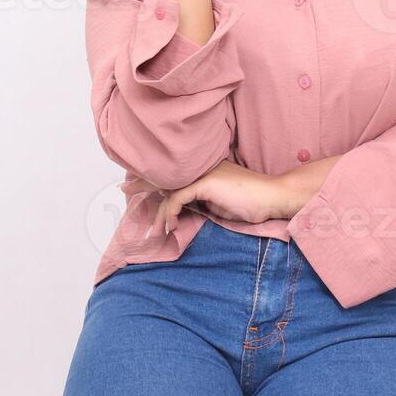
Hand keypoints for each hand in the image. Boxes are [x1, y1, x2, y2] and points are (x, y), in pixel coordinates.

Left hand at [149, 159, 326, 235]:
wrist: (271, 197)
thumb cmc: (249, 202)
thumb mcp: (218, 201)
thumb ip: (199, 200)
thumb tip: (178, 208)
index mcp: (203, 169)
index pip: (173, 172)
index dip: (154, 177)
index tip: (138, 185)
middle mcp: (200, 166)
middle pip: (164, 173)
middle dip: (143, 183)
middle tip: (125, 190)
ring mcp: (202, 172)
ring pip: (168, 189)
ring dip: (158, 212)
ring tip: (152, 229)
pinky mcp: (205, 182)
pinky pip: (177, 198)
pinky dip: (170, 212)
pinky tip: (168, 225)